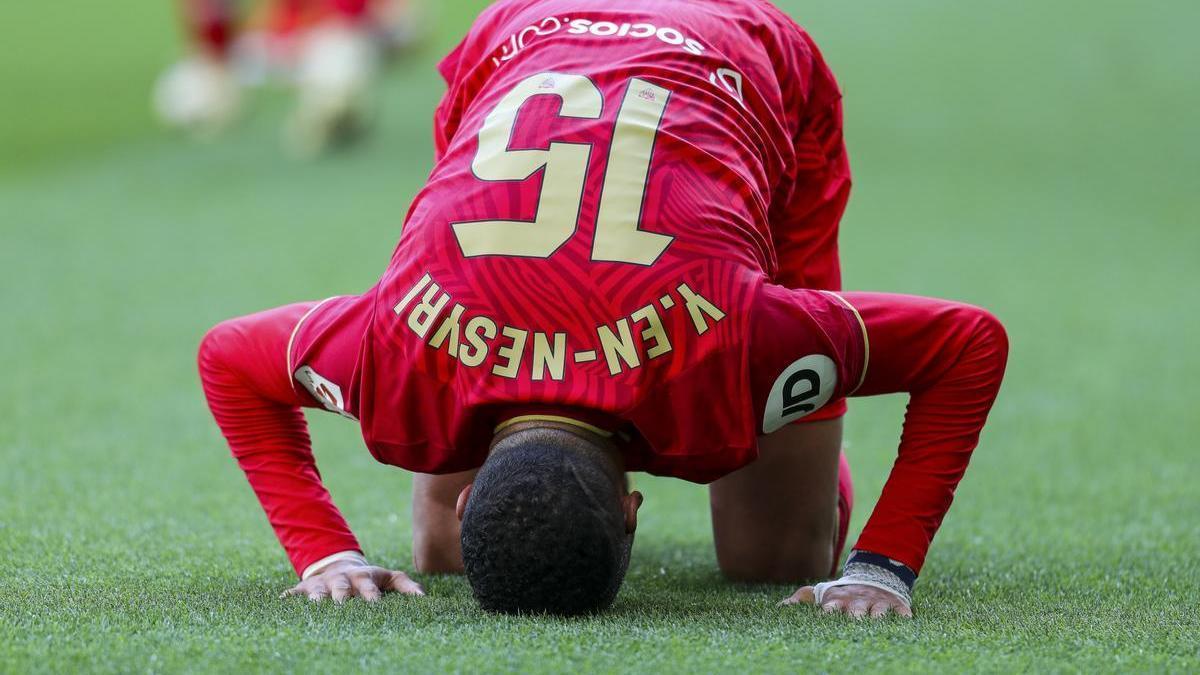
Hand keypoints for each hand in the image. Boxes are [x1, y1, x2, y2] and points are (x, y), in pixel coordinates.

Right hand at [282, 560, 424, 603]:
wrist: (338, 566)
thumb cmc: (368, 579)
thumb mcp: (388, 577)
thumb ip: (406, 585)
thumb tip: (423, 598)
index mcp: (363, 578)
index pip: (369, 589)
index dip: (371, 597)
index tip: (375, 606)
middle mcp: (342, 580)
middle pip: (341, 590)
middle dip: (341, 599)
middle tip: (341, 609)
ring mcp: (322, 585)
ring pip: (317, 593)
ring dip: (316, 601)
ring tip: (315, 609)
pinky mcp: (304, 588)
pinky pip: (293, 594)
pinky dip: (288, 599)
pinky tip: (281, 604)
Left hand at [782, 584, 912, 618]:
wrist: (872, 576)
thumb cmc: (842, 592)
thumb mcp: (822, 592)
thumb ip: (802, 598)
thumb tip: (779, 607)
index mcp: (838, 602)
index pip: (831, 608)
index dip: (828, 612)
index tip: (825, 616)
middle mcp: (857, 603)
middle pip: (855, 612)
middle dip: (854, 616)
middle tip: (852, 621)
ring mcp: (876, 603)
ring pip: (878, 611)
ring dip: (878, 616)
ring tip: (877, 621)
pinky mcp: (895, 604)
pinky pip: (901, 610)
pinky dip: (904, 614)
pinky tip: (907, 619)